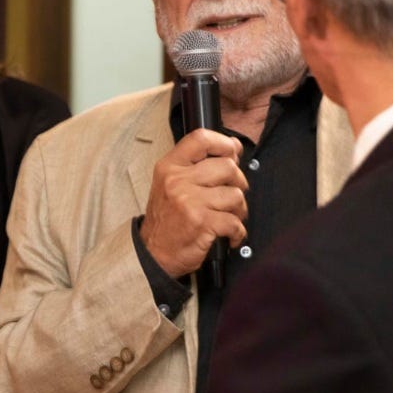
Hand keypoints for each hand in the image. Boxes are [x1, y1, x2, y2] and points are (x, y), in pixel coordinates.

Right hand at [140, 128, 248, 277]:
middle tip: (232, 194)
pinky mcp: (202, 223)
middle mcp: (178, 181)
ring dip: (239, 209)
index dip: (224, 143)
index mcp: (169, 167)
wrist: (152, 253)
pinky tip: (229, 235)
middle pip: (227, 166)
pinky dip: (238, 232)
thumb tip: (233, 148)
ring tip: (229, 217)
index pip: (201, 139)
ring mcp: (190, 202)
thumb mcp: (170, 183)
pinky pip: (235, 222)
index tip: (233, 152)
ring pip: (235, 194)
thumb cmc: (166, 219)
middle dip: (238, 182)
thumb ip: (197, 165)